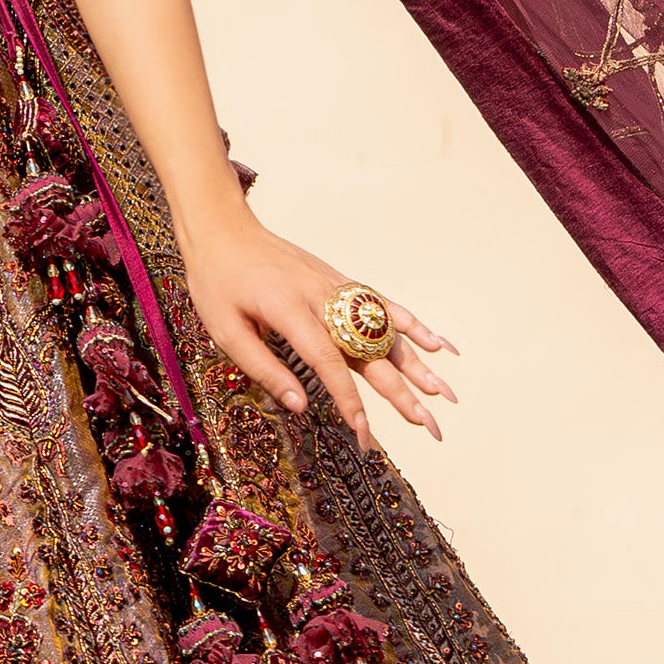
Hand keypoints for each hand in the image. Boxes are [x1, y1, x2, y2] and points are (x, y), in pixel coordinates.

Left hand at [176, 207, 457, 447]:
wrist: (225, 231)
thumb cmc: (218, 284)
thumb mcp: (225, 331)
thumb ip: (264, 369)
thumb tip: (301, 407)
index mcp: (290, 312)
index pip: (329, 363)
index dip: (349, 400)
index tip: (364, 433)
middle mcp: (323, 299)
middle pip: (370, 353)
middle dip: (401, 394)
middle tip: (429, 426)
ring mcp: (338, 288)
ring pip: (386, 331)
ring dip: (418, 364)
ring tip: (445, 394)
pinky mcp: (342, 282)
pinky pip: (383, 305)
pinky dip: (413, 324)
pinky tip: (438, 344)